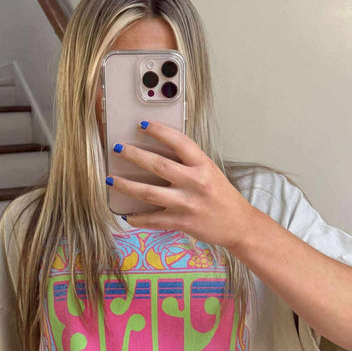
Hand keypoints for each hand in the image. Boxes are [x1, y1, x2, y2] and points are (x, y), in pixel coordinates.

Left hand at [106, 119, 256, 250]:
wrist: (239, 225)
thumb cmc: (223, 197)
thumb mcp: (211, 172)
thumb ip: (189, 163)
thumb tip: (160, 151)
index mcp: (203, 165)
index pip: (179, 142)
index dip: (159, 131)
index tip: (142, 125)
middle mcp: (195, 182)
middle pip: (158, 165)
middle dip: (134, 155)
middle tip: (118, 149)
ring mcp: (187, 203)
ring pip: (149, 193)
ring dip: (126, 186)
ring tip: (111, 180)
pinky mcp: (182, 222)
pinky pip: (154, 220)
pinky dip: (138, 218)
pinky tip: (127, 215)